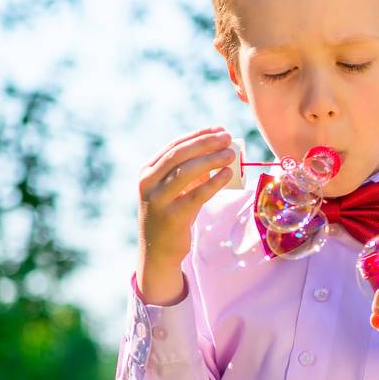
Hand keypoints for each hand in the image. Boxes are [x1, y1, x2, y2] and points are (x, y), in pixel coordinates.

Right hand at [136, 127, 237, 304]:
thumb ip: (190, 172)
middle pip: (178, 155)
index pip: (174, 146)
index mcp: (147, 171)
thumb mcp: (175, 190)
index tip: (218, 129)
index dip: (198, 135)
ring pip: (185, 172)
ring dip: (211, 160)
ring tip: (231, 155)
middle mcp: (148, 182)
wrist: (157, 250)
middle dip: (205, 143)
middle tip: (227, 138)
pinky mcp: (171, 216)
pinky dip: (213, 182)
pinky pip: (196, 195)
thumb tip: (219, 152)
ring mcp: (158, 199)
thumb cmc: (172, 214)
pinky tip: (227, 174)